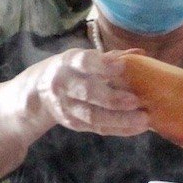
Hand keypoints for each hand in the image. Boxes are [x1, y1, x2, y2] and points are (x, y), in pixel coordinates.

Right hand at [32, 49, 147, 136]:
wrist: (39, 92)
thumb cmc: (71, 70)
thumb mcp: (83, 58)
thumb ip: (110, 58)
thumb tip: (140, 53)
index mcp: (69, 62)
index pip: (84, 62)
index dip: (102, 65)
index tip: (122, 66)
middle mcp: (64, 85)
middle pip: (87, 92)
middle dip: (112, 98)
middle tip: (136, 100)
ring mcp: (67, 107)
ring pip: (93, 116)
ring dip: (120, 119)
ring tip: (144, 119)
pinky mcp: (74, 123)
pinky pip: (98, 128)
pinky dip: (120, 129)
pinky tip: (137, 128)